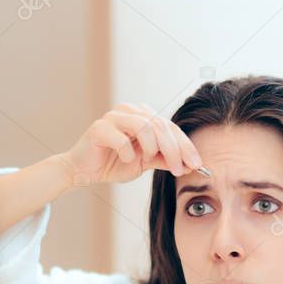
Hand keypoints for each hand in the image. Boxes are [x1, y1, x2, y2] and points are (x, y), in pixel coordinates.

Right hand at [57, 102, 203, 185]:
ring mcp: (113, 117)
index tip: (197, 163)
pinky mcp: (98, 128)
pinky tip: (126, 160)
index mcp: (142, 116)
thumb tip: (189, 165)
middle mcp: (129, 111)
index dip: (185, 145)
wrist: (85, 171)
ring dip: (152, 148)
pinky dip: (127, 153)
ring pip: (143, 127)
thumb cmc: (115, 163)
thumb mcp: (146, 163)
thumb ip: (165, 160)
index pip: (170, 127)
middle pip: (160, 125)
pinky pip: (121, 139)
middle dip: (174, 149)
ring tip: (148, 161)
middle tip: (179, 169)